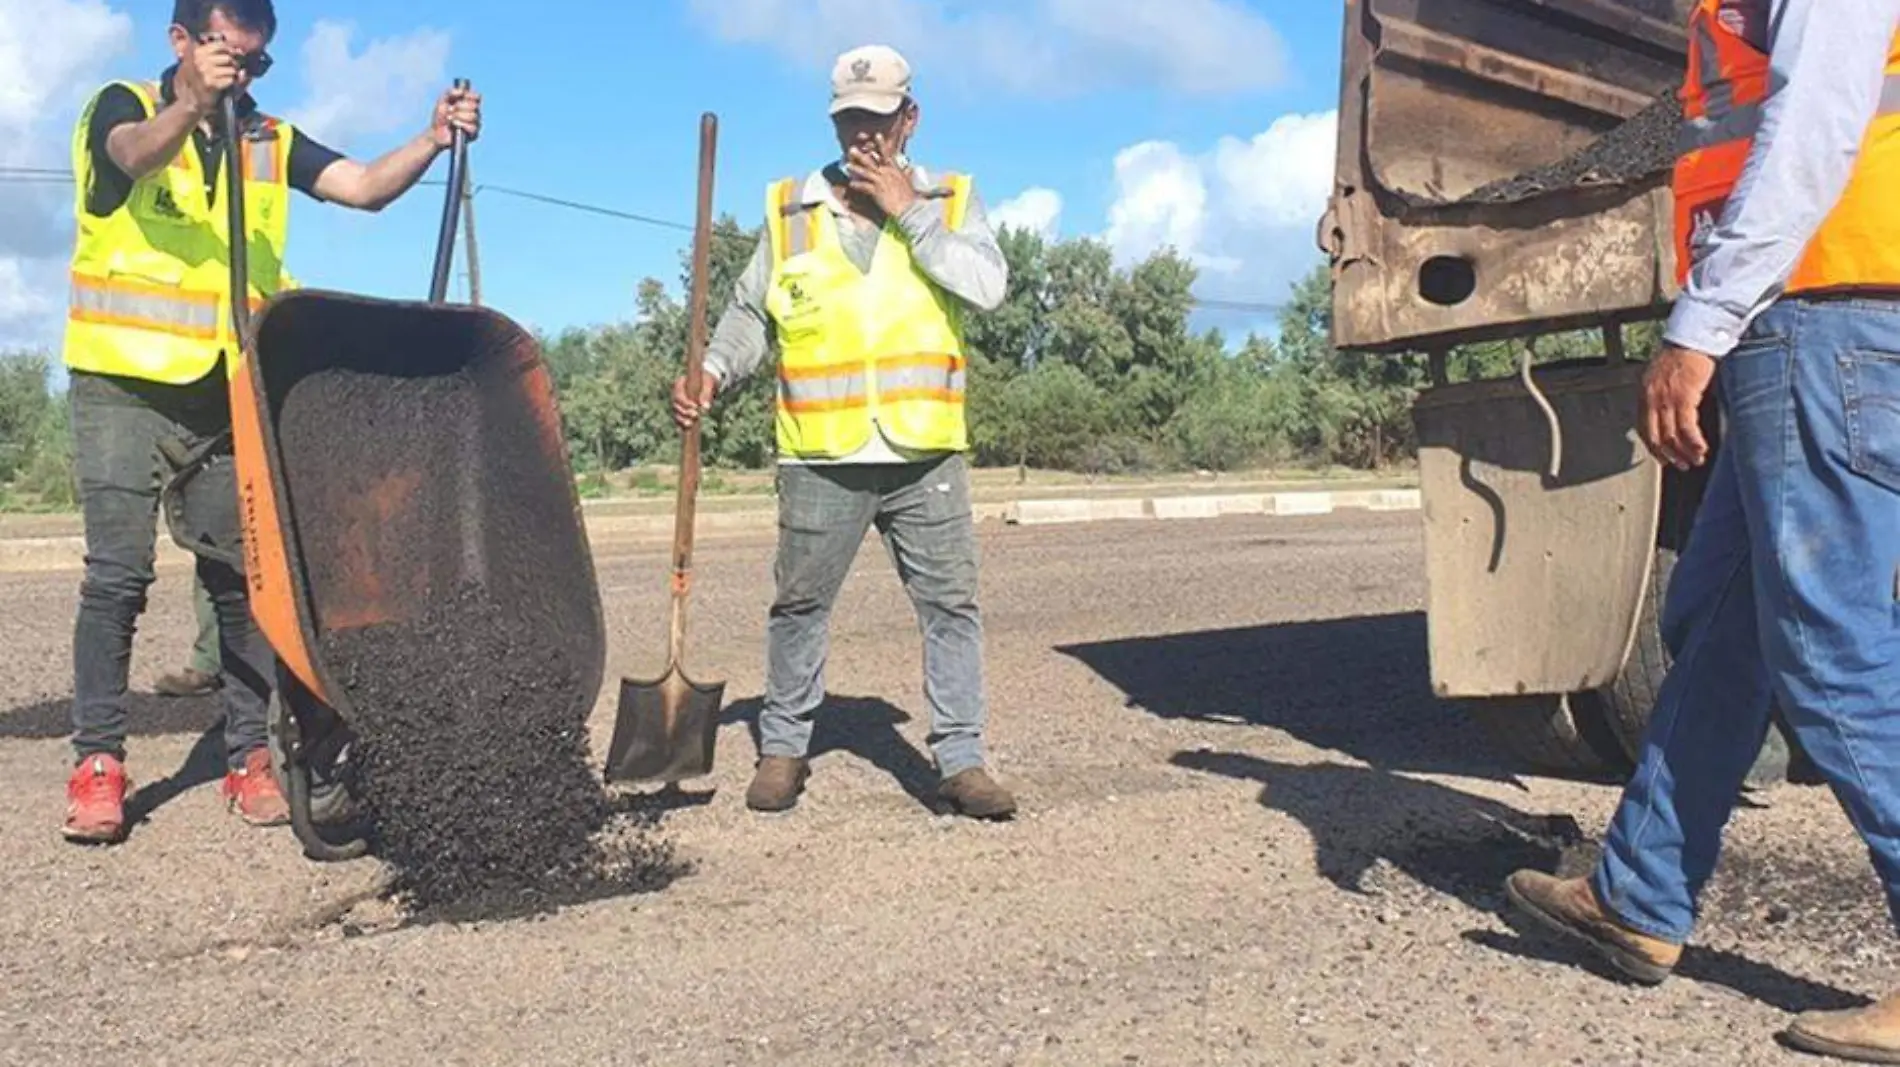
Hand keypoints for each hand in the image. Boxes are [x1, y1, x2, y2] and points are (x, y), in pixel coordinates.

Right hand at [176, 34, 240, 117]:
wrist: (193, 100)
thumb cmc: (203, 79)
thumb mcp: (207, 63)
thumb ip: (223, 55)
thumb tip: (241, 51)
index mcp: (197, 51)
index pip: (221, 45)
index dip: (231, 52)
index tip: (231, 59)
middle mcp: (199, 60)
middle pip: (229, 58)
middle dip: (234, 65)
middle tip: (231, 72)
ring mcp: (204, 71)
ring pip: (231, 69)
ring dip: (234, 76)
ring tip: (227, 80)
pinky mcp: (210, 83)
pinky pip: (231, 80)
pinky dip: (232, 84)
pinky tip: (225, 87)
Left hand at [429, 83, 481, 147]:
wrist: (436, 132)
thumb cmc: (440, 116)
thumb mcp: (442, 100)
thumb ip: (451, 92)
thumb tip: (462, 91)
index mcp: (469, 103)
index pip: (477, 97)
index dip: (470, 95)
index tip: (460, 97)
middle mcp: (474, 113)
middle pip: (475, 106)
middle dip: (461, 106)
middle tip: (450, 110)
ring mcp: (475, 124)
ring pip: (473, 116)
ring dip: (459, 116)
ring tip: (449, 118)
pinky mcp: (474, 134)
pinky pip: (472, 127)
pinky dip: (461, 124)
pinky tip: (453, 124)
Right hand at [671, 372, 718, 429]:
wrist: (708, 383)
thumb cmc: (707, 380)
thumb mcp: (708, 383)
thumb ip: (706, 394)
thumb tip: (705, 408)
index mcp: (679, 384)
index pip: (678, 395)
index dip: (685, 402)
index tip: (695, 407)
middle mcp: (676, 394)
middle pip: (676, 406)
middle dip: (684, 412)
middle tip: (696, 416)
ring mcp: (678, 404)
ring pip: (676, 414)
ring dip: (682, 420)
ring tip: (690, 425)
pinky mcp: (681, 412)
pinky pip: (679, 420)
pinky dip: (682, 425)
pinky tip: (687, 429)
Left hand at [844, 135, 916, 217]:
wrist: (910, 209)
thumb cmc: (911, 198)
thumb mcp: (909, 182)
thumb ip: (908, 174)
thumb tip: (910, 168)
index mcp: (895, 170)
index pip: (887, 154)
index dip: (881, 144)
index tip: (877, 135)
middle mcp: (887, 173)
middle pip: (872, 162)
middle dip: (861, 156)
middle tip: (852, 149)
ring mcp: (881, 182)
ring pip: (866, 172)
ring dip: (855, 169)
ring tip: (847, 165)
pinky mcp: (877, 191)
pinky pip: (864, 186)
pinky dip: (857, 185)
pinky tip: (851, 184)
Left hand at [1640, 344, 1717, 469]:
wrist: (1692, 338)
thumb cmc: (1681, 355)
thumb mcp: (1661, 377)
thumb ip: (1660, 395)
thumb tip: (1665, 413)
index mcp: (1644, 394)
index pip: (1643, 429)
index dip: (1653, 447)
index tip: (1662, 458)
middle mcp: (1651, 399)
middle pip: (1656, 436)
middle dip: (1668, 455)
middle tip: (1680, 466)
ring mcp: (1666, 399)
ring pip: (1672, 435)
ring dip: (1684, 452)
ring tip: (1695, 461)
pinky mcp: (1684, 397)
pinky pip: (1686, 427)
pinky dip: (1693, 442)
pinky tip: (1701, 449)